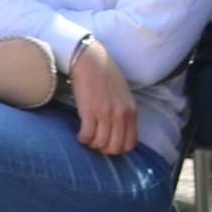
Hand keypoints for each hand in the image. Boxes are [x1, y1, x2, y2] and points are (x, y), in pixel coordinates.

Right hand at [68, 35, 138, 157]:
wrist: (91, 62)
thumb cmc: (105, 77)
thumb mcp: (123, 96)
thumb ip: (125, 114)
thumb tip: (119, 132)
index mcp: (131, 112)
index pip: (130, 144)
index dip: (118, 149)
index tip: (108, 144)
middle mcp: (121, 115)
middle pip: (115, 147)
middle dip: (104, 149)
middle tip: (96, 143)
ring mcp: (106, 114)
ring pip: (100, 143)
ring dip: (92, 144)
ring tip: (87, 138)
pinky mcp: (90, 111)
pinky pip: (87, 135)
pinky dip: (82, 138)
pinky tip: (80, 134)